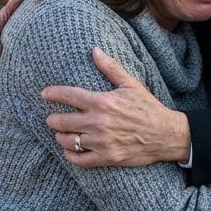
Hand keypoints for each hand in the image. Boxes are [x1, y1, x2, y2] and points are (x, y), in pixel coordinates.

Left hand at [43, 48, 191, 166]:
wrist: (166, 134)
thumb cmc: (148, 107)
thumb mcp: (130, 84)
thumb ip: (110, 68)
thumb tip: (94, 50)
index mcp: (103, 102)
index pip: (69, 96)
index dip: (53, 94)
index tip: (44, 94)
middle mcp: (99, 122)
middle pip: (63, 122)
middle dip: (52, 120)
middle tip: (51, 119)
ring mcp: (102, 142)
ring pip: (68, 141)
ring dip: (60, 137)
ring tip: (60, 134)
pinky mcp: (107, 158)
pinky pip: (80, 160)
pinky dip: (71, 156)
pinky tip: (69, 152)